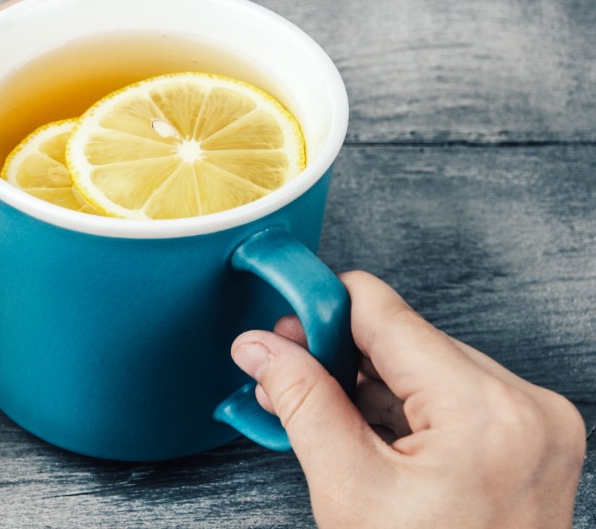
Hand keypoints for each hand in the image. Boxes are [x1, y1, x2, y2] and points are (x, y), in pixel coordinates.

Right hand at [231, 270, 585, 527]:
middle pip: (404, 336)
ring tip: (327, 418)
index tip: (280, 318)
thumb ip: (301, 401)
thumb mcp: (347, 489)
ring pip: (426, 361)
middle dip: (339, 355)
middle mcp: (522, 404)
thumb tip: (261, 347)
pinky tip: (368, 432)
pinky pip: (454, 390)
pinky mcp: (532, 434)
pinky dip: (405, 404)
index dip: (319, 307)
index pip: (382, 311)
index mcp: (481, 411)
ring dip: (369, 381)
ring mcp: (535, 420)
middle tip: (287, 376)